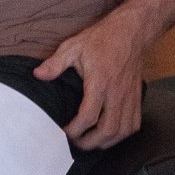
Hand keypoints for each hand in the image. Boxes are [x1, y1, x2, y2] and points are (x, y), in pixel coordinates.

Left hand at [34, 15, 145, 149]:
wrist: (131, 32)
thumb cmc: (102, 39)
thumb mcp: (74, 46)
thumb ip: (55, 63)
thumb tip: (37, 75)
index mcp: (100, 82)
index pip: (89, 115)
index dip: (75, 130)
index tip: (63, 132)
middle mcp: (117, 93)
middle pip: (108, 129)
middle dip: (90, 142)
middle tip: (76, 143)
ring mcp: (129, 97)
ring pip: (122, 130)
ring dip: (106, 141)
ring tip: (91, 141)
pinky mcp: (136, 97)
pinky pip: (133, 124)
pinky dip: (121, 134)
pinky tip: (110, 134)